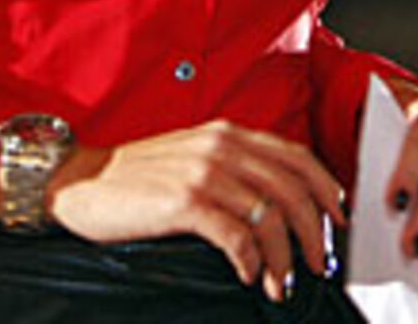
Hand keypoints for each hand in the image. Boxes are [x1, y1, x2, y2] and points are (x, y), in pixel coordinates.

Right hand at [46, 119, 346, 302]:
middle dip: (313, 232)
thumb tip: (275, 206)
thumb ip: (233, 169)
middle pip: (292, 189)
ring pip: (269, 216)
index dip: (325, 189)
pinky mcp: (185, 201)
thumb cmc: (135, 177)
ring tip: (282, 282)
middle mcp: (222, 147)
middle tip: (317, 264)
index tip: (337, 220)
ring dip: (284, 257)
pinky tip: (249, 276)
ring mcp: (204, 172)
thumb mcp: (192, 158)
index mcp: (228, 134)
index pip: (297, 156)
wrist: (81, 181)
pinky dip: (251, 261)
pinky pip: (236, 236)